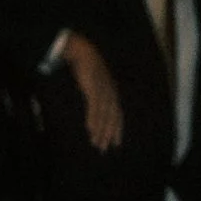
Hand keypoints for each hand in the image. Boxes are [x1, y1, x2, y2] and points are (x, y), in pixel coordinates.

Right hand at [63, 34, 123, 151]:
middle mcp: (111, 93)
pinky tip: (90, 129)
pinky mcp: (94, 88)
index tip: (115, 143)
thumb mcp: (96, 84)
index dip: (117, 129)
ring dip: (100, 130)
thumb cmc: (88, 69)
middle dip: (108, 134)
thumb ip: (97, 97)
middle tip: (103, 148)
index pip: (118, 115)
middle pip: (112, 118)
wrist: (83, 52)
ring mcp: (103, 91)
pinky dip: (93, 119)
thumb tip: (95, 109)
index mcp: (113, 93)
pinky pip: (94, 107)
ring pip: (103, 115)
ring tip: (96, 142)